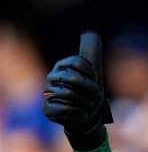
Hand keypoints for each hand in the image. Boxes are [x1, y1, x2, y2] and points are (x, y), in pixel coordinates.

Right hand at [43, 32, 112, 146]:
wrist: (85, 117)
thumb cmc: (90, 94)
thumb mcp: (94, 75)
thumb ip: (92, 54)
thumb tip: (92, 34)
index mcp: (63, 66)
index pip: (77, 62)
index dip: (90, 72)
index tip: (96, 80)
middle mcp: (52, 78)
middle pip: (73, 78)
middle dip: (89, 89)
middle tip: (96, 97)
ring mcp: (48, 93)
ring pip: (68, 94)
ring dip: (85, 103)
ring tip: (90, 107)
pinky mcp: (47, 109)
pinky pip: (64, 109)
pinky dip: (79, 113)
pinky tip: (84, 115)